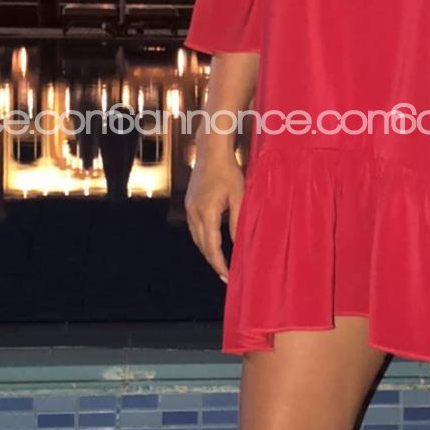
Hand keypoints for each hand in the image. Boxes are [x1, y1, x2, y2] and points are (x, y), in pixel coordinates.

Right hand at [185, 145, 244, 281]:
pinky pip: (195, 228)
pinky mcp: (189, 204)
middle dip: (213, 262)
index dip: (219, 265)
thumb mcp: (239, 198)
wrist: (211, 152)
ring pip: (197, 238)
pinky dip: (204, 239)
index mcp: (206, 213)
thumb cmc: (229, 172)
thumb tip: (239, 245)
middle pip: (202, 246)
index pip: (212, 247)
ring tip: (220, 263)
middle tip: (226, 276)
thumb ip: (237, 222)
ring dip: (208, 251)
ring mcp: (189, 208)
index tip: (227, 277)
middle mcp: (193, 213)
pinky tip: (212, 243)